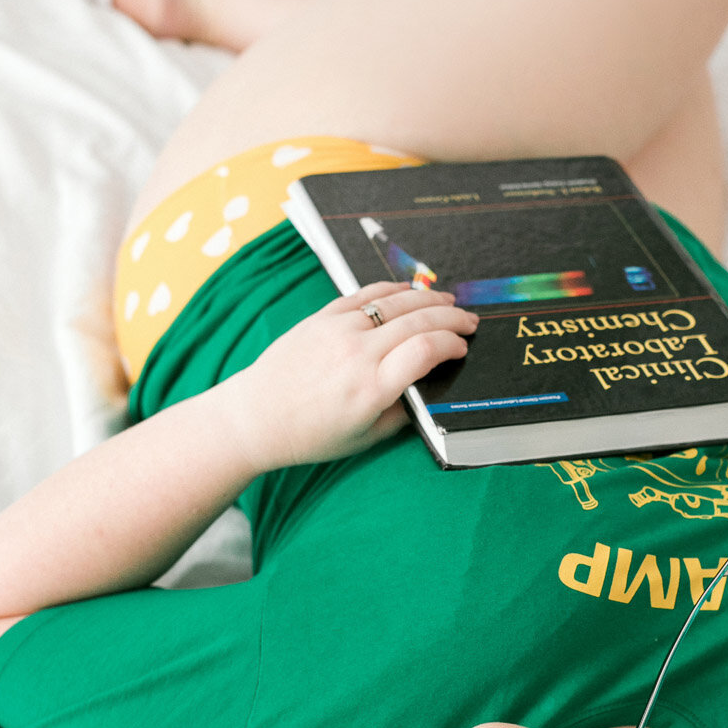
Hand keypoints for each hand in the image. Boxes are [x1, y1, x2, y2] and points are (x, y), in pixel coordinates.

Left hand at [217, 281, 477, 469]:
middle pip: (418, 321)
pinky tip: (410, 292)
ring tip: (449, 301)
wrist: (256, 417)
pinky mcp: (322, 318)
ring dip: (428, 299)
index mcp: (372, 388)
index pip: (426, 350)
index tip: (462, 349)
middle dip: (451, 318)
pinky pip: (365, 295)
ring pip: (395, 302)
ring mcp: (338, 330)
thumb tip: (428, 384)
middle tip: (470, 321)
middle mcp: (357, 354)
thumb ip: (404, 412)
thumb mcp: (366, 438)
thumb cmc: (311, 435)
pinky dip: (392, 290)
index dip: (451, 344)